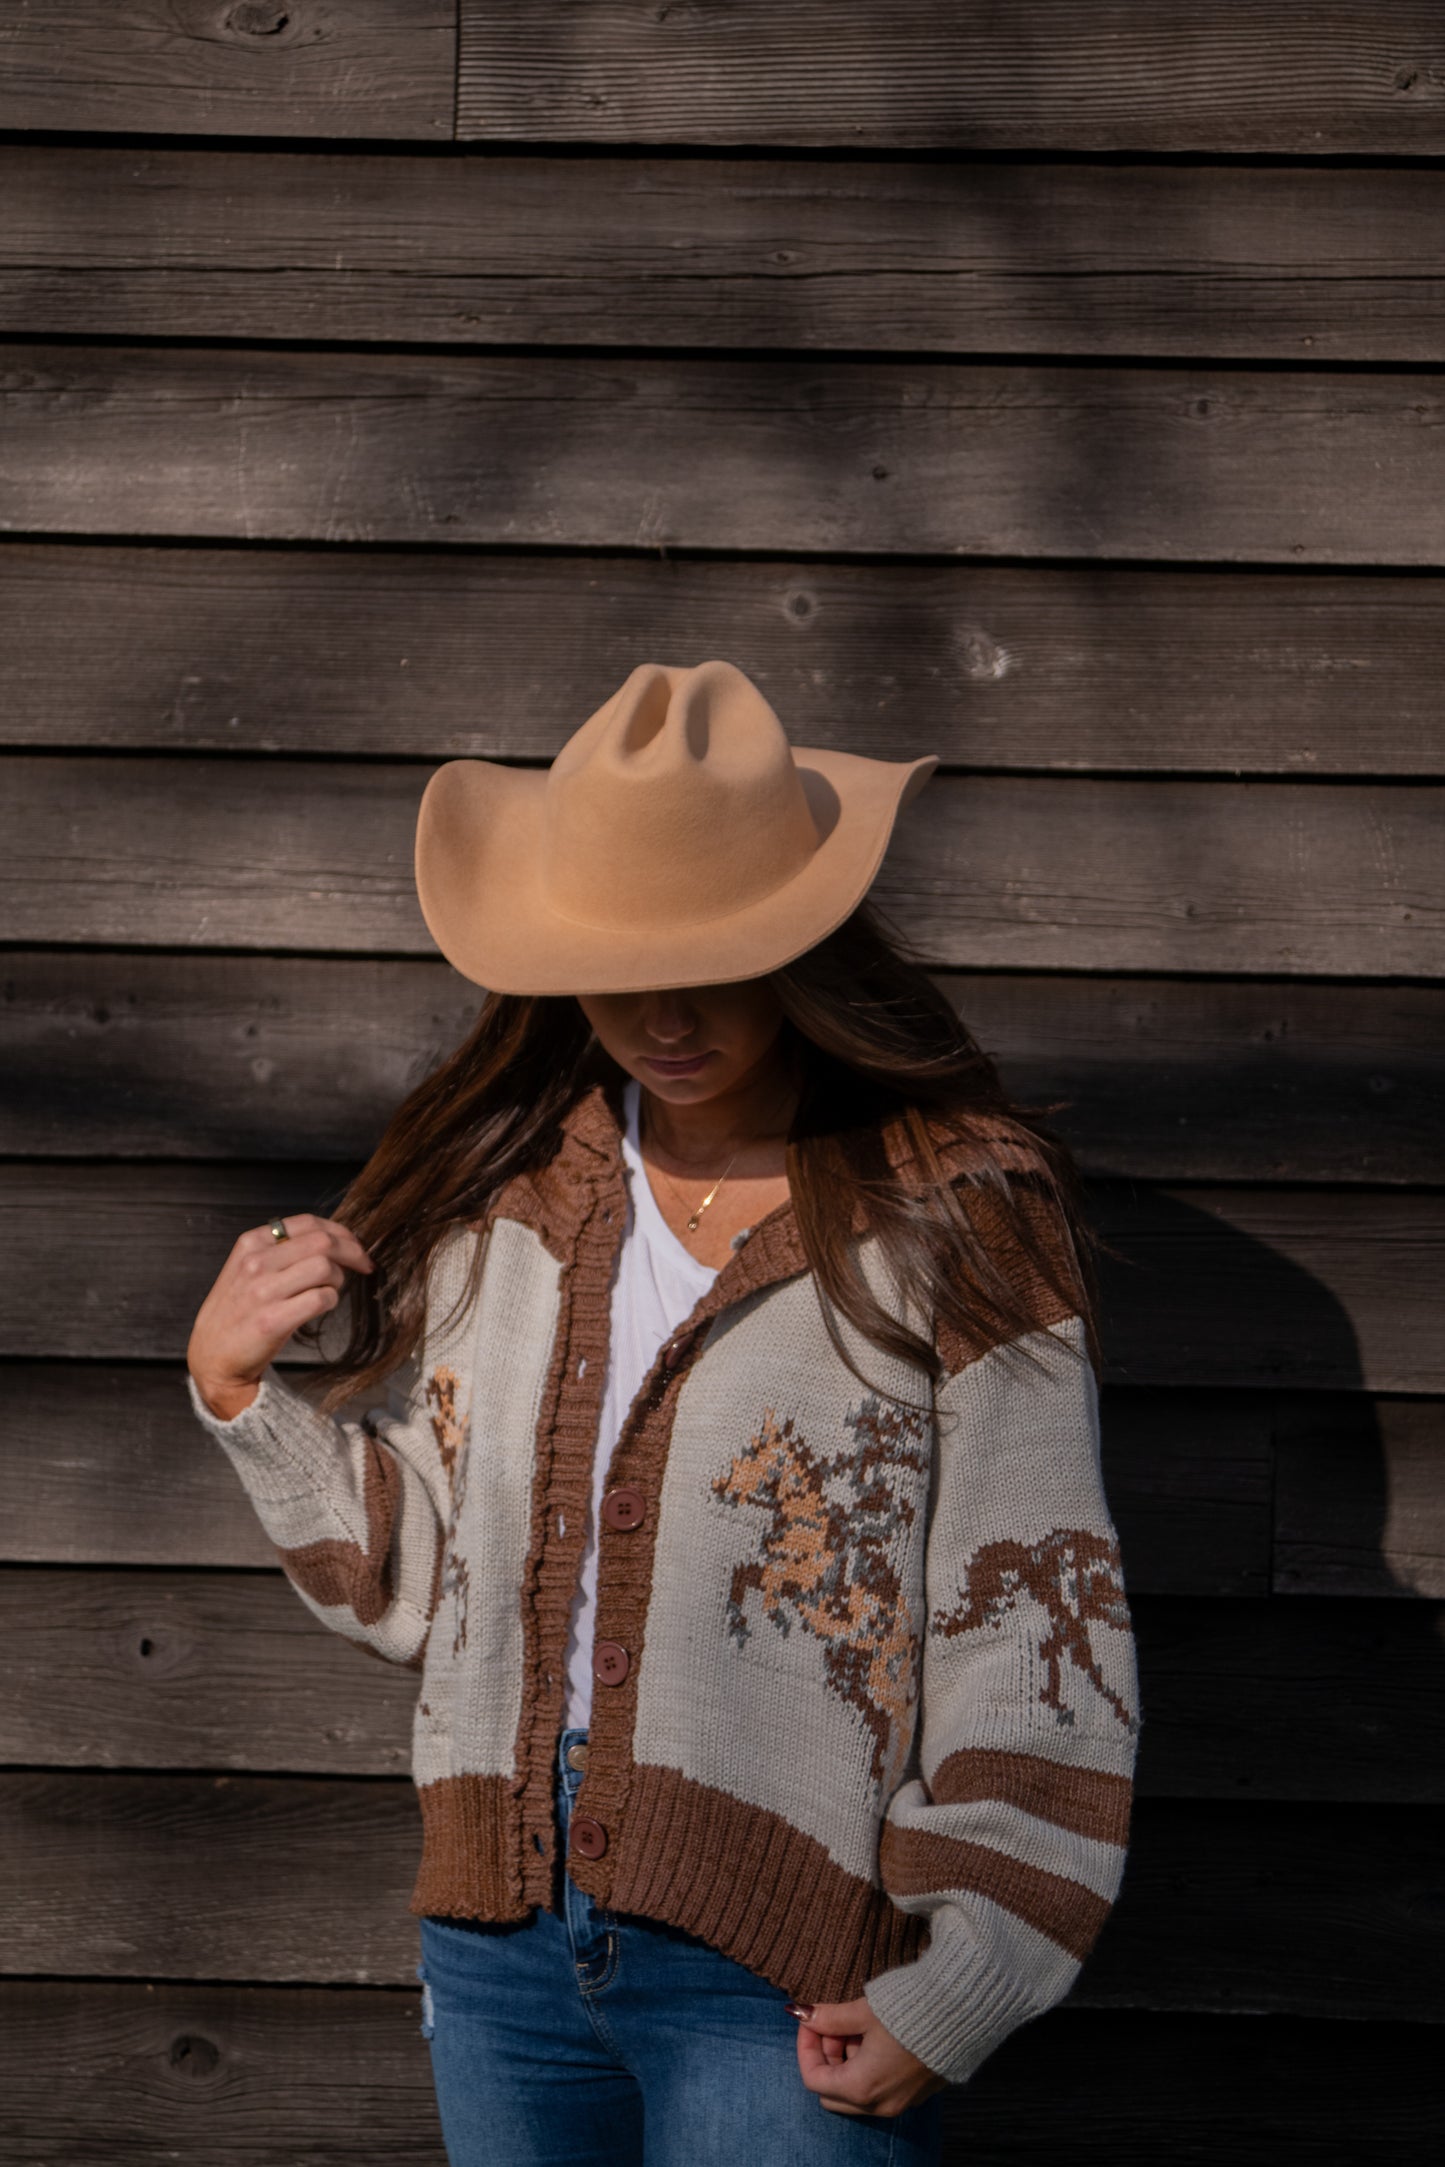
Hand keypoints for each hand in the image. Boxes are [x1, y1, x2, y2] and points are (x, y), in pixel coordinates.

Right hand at [186, 1213, 373, 1419]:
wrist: (212, 1357)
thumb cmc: (237, 1311)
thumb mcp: (247, 1268)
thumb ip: (281, 1249)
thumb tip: (332, 1239)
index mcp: (251, 1243)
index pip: (308, 1222)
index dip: (341, 1232)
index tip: (355, 1245)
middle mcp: (255, 1262)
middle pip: (322, 1241)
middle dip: (353, 1252)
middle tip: (364, 1265)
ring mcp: (262, 1291)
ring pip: (325, 1267)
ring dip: (339, 1279)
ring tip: (332, 1290)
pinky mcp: (272, 1321)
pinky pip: (321, 1298)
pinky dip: (331, 1301)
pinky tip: (322, 1307)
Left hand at [789, 1995, 947, 2117]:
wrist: (964, 2012)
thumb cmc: (910, 2010)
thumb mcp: (864, 2010)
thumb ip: (830, 2017)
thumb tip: (802, 2013)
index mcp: (863, 2087)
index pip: (813, 2079)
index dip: (806, 2047)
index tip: (810, 2019)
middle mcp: (881, 2104)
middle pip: (833, 2093)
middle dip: (826, 2058)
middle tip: (831, 2025)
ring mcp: (901, 2102)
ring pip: (856, 2094)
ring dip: (847, 2063)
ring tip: (856, 2026)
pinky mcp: (918, 2093)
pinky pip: (880, 2090)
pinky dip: (868, 2068)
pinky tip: (878, 2036)